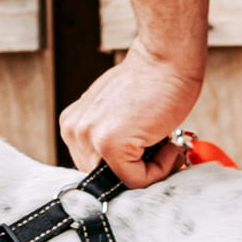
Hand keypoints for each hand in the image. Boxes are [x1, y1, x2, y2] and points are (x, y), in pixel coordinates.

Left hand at [59, 40, 203, 188]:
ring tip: (165, 144)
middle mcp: (74, 132)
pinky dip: (160, 168)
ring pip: (122, 181)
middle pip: (106, 177)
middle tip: (163, 150)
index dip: (126, 167)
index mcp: (73, 126)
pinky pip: (136, 179)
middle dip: (138, 169)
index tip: (149, 157)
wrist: (165, 60)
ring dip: (152, 168)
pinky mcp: (109, 143)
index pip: (95, 168)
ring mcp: (89, 137)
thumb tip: (123, 170)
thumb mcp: (117, 115)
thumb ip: (110, 140)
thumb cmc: (151, 84)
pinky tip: (168, 143)